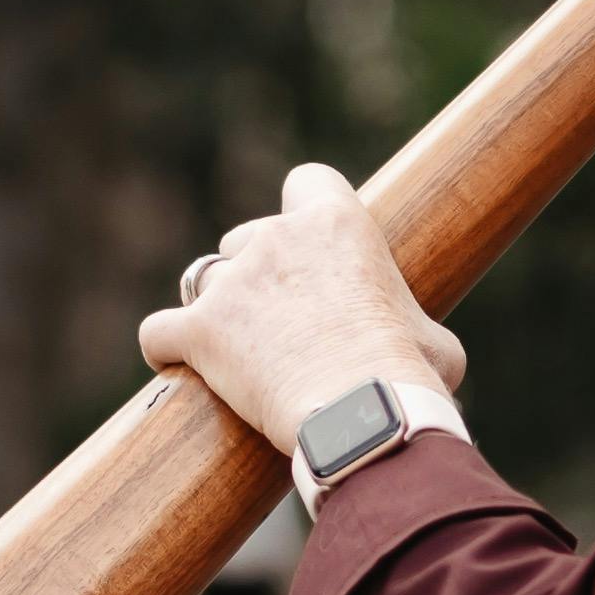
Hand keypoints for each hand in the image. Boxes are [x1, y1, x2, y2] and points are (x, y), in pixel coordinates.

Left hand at [135, 161, 462, 454]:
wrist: (362, 414)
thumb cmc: (407, 377)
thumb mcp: (435, 341)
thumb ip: (412, 326)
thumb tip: (422, 351)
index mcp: (338, 224)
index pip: (308, 180)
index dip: (303, 208)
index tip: (308, 244)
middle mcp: (276, 238)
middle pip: (245, 237)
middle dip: (255, 272)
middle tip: (279, 320)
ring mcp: (232, 283)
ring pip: (204, 281)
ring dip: (218, 309)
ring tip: (240, 355)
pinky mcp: (199, 330)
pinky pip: (159, 330)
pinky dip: (165, 346)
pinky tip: (174, 363)